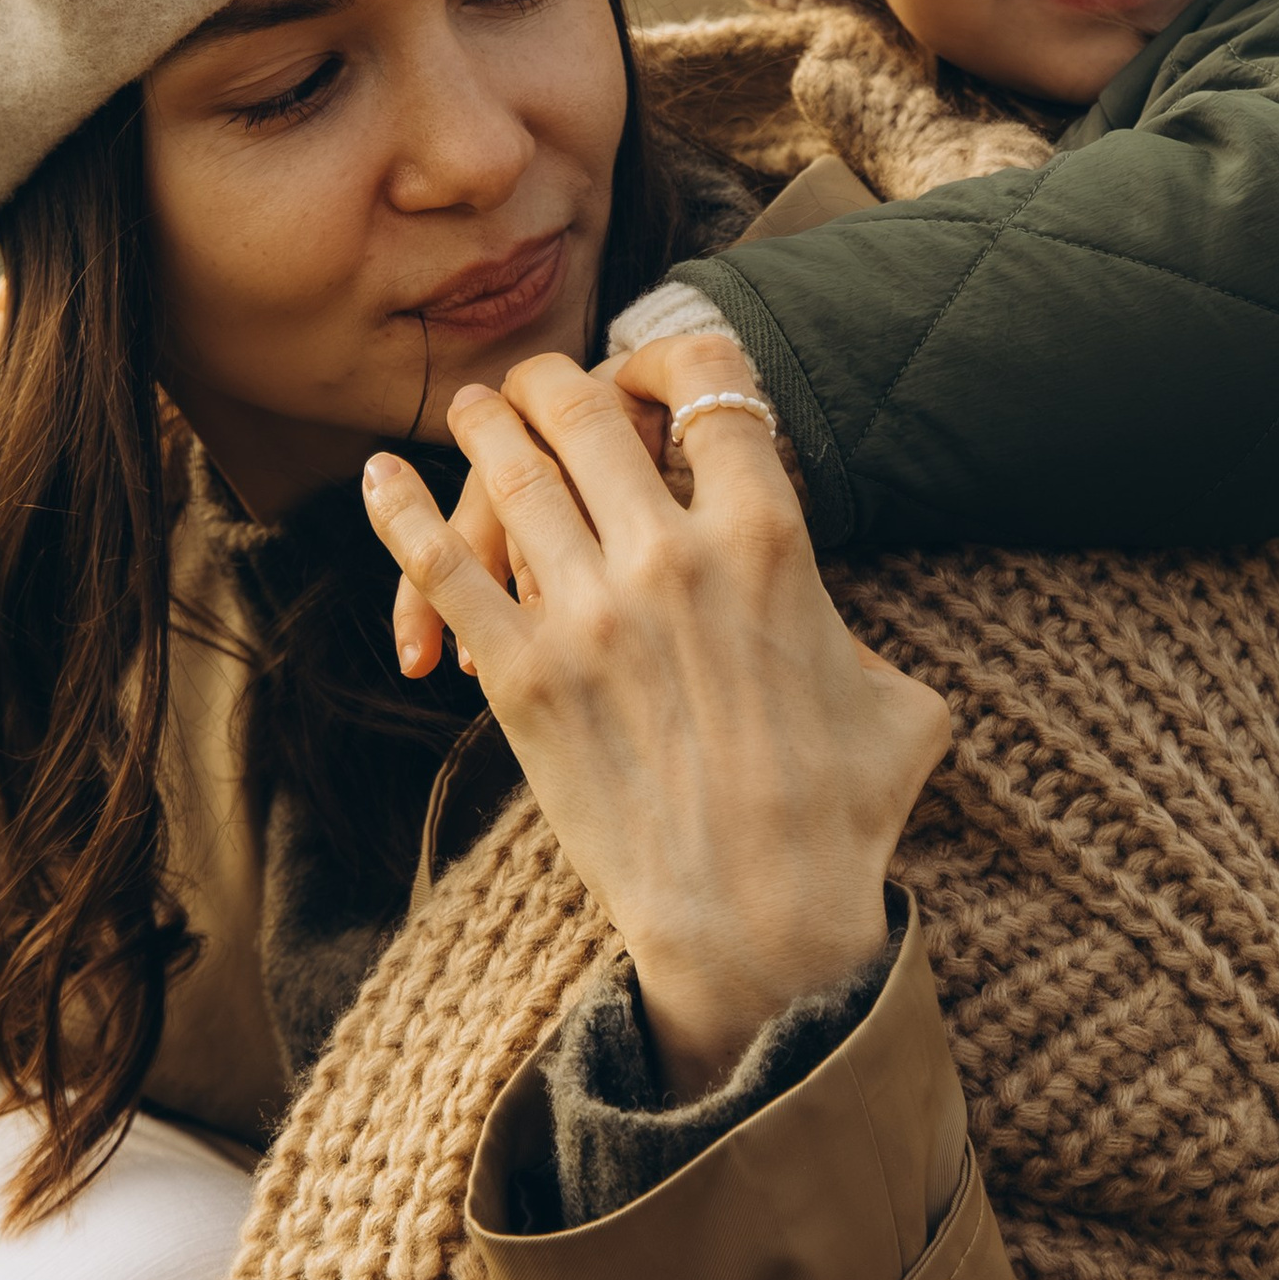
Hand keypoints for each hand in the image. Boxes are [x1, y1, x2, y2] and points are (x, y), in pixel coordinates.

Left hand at [364, 336, 949, 1095]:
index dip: (673, 356)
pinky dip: (398, 510)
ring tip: (471, 413)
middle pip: (587, 406)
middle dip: (553, 381)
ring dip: (483, 425)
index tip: (650, 374)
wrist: (761, 923)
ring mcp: (589, 613)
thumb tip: (860, 650)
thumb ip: (870, 646)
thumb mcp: (900, 709)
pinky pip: (439, 567)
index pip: (710, 382)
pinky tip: (378, 477)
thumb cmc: (841, 824)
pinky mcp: (521, 678)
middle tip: (533, 386)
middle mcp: (673, 556)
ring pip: (510, 469)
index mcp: (770, 541)